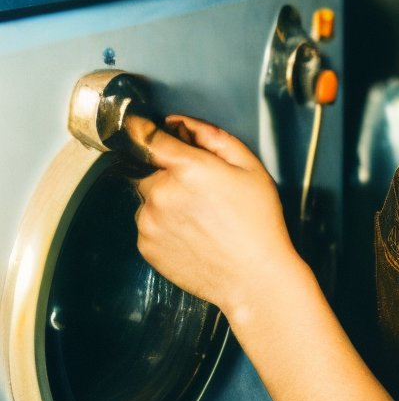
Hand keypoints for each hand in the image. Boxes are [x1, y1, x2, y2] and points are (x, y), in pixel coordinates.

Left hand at [131, 114, 296, 321]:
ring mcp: (149, 222)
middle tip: (198, 190)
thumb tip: (180, 123)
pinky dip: (162, 224)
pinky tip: (191, 234)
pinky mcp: (145, 245)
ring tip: (199, 217)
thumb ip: (212, 137)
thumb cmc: (258, 223)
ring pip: (147, 197)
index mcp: (187, 168)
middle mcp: (161, 193)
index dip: (143, 128)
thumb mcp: (249, 167)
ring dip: (164, 200)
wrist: (253, 277)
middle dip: (166, 172)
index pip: (145, 136)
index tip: (139, 126)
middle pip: (147, 168)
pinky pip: (147, 224)